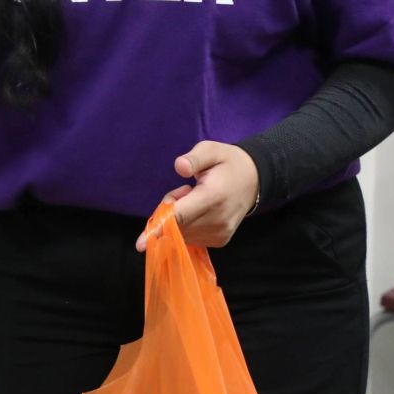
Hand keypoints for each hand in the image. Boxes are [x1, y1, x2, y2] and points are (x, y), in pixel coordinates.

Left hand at [136, 141, 259, 251]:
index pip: (180, 216)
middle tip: (185, 189)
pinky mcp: (220, 241)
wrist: (254, 180)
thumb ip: (194, 158)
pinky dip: (187, 226)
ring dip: (178, 218)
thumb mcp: (211, 150)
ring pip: (182, 233)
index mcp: (213, 197)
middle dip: (170, 209)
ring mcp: (220, 233)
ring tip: (195, 198)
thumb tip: (179, 166)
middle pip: (176, 225)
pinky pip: (191, 238)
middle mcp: (217, 220)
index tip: (139, 243)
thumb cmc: (227, 162)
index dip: (158, 227)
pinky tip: (199, 210)